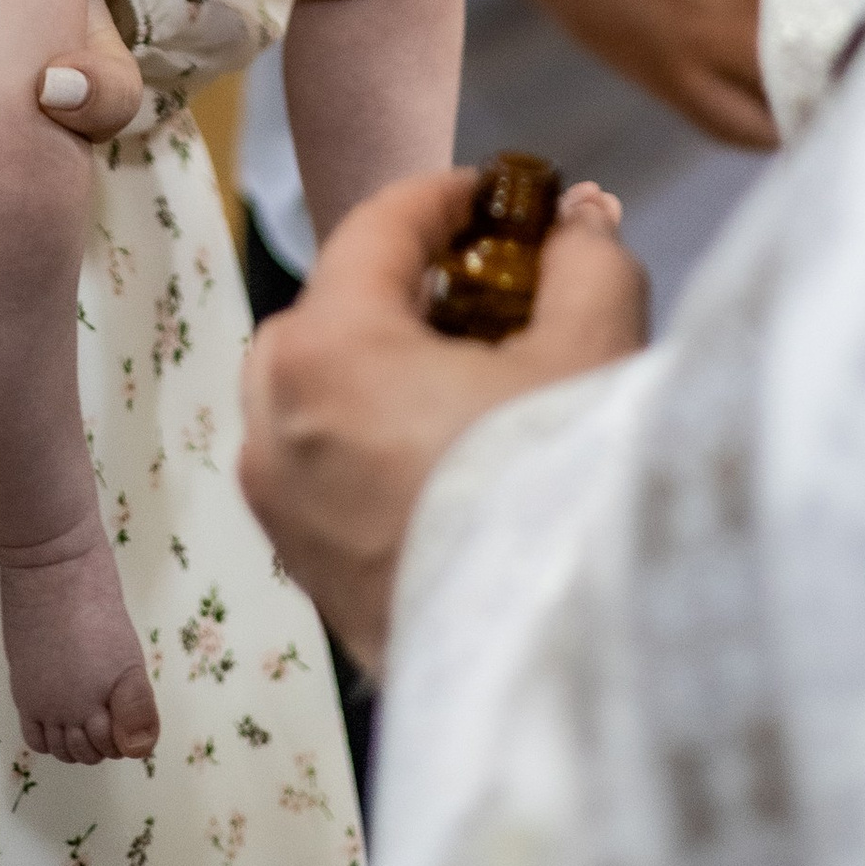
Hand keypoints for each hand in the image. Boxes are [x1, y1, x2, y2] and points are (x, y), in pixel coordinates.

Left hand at [240, 169, 646, 669]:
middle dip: (405, 284)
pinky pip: (317, 463)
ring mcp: (277, 500)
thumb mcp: (590, 349)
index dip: (448, 197)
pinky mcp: (301, 565)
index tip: (507, 195)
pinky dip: (366, 434)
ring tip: (471, 372)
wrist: (546, 669)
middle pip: (330, 307)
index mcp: (326, 349)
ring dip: (378, 361)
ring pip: (311, 389)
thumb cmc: (559, 491)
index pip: (376, 228)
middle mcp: (274, 418)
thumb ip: (584, 260)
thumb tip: (579, 219)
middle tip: (491, 287)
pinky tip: (449, 449)